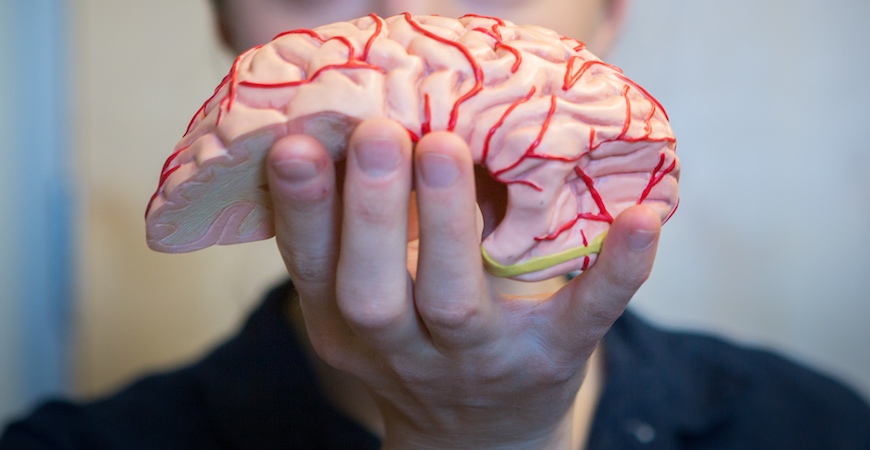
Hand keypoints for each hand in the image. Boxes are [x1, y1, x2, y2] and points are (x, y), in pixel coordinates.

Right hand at [266, 118, 660, 448]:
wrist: (480, 437)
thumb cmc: (419, 344)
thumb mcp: (371, 302)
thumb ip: (366, 233)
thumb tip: (375, 121)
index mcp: (351, 326)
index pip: (317, 269)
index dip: (302, 212)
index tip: (297, 145)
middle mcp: (405, 349)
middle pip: (375, 295)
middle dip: (373, 213)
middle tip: (381, 133)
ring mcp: (482, 359)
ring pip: (455, 305)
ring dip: (448, 227)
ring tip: (446, 149)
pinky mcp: (553, 359)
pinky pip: (587, 319)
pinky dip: (616, 270)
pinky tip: (639, 218)